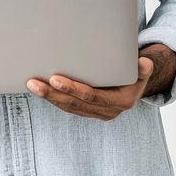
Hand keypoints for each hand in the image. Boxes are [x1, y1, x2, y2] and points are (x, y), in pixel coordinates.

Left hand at [25, 56, 154, 120]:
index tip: (55, 78)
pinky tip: (39, 89)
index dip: (73, 89)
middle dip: (53, 93)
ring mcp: (96, 113)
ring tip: (31, 84)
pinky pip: (67, 106)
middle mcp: (107, 111)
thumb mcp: (143, 71)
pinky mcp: (87, 111)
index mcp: (120, 102)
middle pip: (74, 104)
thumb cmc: (136, 73)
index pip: (91, 97)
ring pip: (68, 107)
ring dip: (48, 97)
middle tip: (34, 83)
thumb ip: (143, 68)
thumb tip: (144, 63)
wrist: (136, 87)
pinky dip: (53, 98)